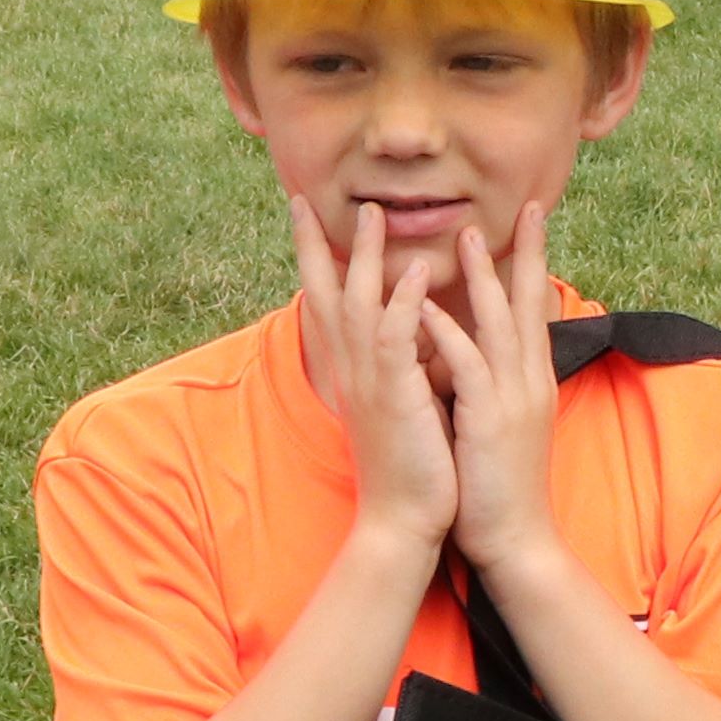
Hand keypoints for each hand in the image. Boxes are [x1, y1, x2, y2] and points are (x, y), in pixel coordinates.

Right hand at [294, 197, 460, 558]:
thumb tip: (409, 332)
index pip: (327, 303)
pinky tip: (417, 269)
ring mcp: (371, 381)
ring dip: (365, 257)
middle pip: (326, 293)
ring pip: (360, 305)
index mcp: (354, 370)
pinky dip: (405, 302)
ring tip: (372, 212)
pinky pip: (397, 339)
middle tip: (305, 197)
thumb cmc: (410, 465)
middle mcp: (353, 370)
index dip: (315, 259)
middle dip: (316, 244)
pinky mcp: (397, 396)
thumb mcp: (398, 403)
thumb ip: (398, 364)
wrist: (404, 522)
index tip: (304, 217)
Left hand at [422, 199, 563, 572]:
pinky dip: (448, 335)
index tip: (529, 225)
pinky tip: (427, 309)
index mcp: (529, 380)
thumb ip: (491, 384)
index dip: (532, 265)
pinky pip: (468, 367)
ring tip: (468, 235)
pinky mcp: (490, 421)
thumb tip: (474, 354)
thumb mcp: (499, 423)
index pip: (533, 310)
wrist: (516, 541)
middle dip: (527, 252)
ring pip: (501, 325)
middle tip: (526, 206)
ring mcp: (513, 399)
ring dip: (484, 278)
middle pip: (530, 303)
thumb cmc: (497, 485)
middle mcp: (529, 381)